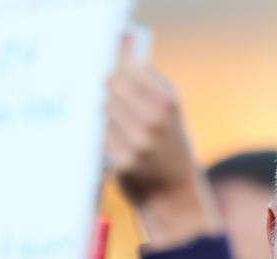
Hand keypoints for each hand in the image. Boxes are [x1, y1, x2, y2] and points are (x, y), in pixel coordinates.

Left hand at [105, 38, 217, 248]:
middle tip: (117, 103)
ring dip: (106, 114)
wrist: (176, 195)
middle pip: (112, 84)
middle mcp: (154, 121)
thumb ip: (151, 82)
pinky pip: (100, 135)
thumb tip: (124, 45)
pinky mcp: (122, 161)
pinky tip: (118, 144)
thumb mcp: (172, 114)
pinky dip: (104, 136)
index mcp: (169, 103)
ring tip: (123, 128)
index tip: (121, 76)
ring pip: (103, 109)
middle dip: (111, 90)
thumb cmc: (172, 149)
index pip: (130, 67)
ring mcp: (137, 142)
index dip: (122, 69)